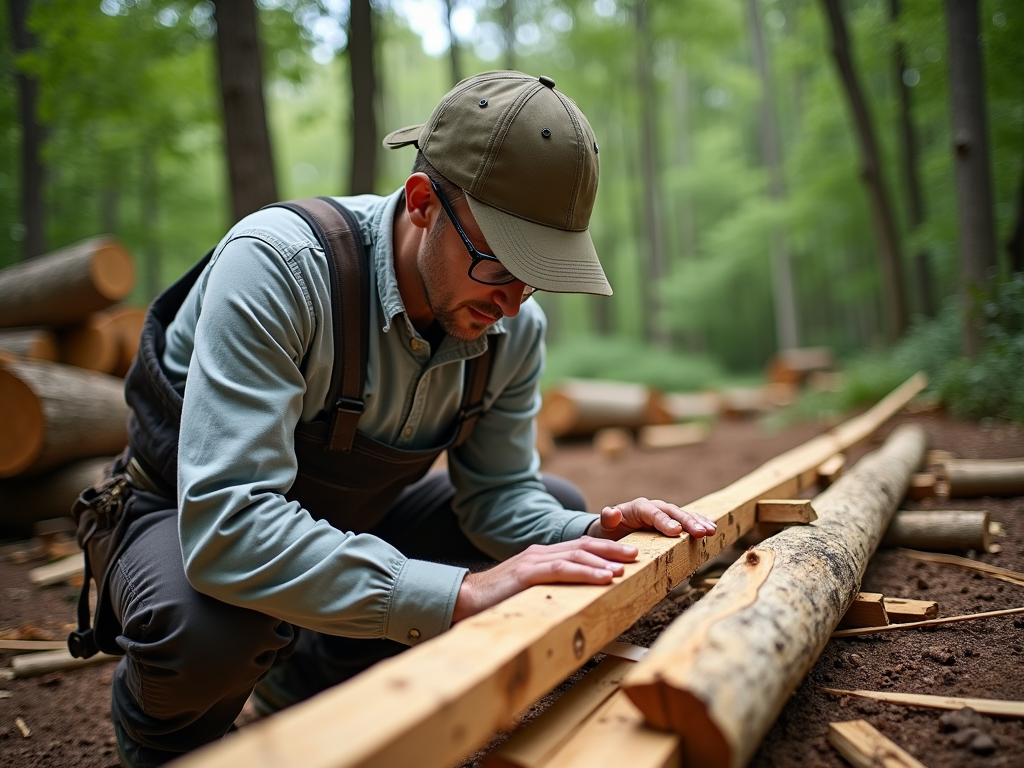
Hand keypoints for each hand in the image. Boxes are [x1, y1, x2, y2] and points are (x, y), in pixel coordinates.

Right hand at [451, 536, 637, 622]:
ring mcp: (533, 561)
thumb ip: (550, 590)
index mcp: (542, 556)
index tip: (627, 553)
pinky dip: (585, 572)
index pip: (579, 547)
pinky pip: (561, 570)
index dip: (605, 549)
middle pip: (583, 546)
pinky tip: (602, 577)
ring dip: (603, 561)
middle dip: (611, 549)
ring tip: (625, 567)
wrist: (466, 599)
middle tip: (636, 553)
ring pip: (575, 555)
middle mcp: (540, 553)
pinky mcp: (527, 574)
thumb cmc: (498, 601)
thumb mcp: (530, 591)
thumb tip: (576, 603)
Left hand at [586, 497, 716, 540]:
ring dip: (698, 522)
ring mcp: (665, 514)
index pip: (654, 513)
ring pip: (684, 515)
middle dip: (687, 522)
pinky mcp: (672, 523)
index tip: (676, 531)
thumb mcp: (605, 525)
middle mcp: (655, 508)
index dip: (665, 521)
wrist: (614, 531)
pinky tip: (711, 530)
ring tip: (710, 531)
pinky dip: (699, 524)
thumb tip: (612, 512)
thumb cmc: (610, 529)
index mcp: (639, 507)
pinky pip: (688, 521)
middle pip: (673, 512)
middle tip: (700, 532)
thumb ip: (608, 518)